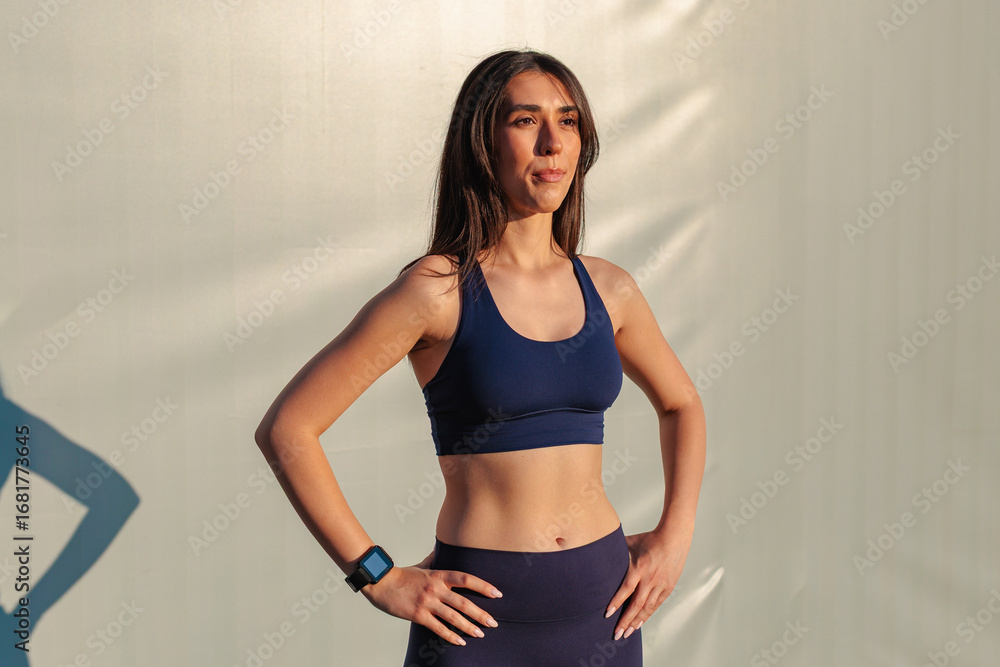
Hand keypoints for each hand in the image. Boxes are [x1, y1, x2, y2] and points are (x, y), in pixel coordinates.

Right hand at [361, 557, 502, 645]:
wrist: (381, 583)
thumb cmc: (402, 575)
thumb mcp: (422, 565)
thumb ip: (434, 559)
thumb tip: (442, 550)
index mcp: (439, 575)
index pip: (466, 579)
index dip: (483, 586)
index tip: (497, 593)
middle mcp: (436, 588)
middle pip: (463, 601)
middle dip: (480, 613)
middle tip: (494, 622)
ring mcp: (427, 602)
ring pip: (453, 616)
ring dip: (469, 627)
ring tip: (481, 633)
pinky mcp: (418, 615)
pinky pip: (438, 628)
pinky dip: (450, 636)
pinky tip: (460, 641)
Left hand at [605, 529, 691, 640]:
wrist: (674, 537)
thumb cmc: (650, 538)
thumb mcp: (630, 542)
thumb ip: (616, 550)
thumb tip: (597, 550)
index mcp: (639, 567)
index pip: (626, 589)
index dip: (616, 602)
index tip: (607, 614)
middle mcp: (650, 578)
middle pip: (636, 604)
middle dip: (625, 621)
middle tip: (616, 634)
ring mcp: (660, 584)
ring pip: (647, 608)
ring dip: (636, 622)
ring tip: (626, 633)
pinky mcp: (668, 587)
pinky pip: (656, 605)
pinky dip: (647, 615)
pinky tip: (639, 623)